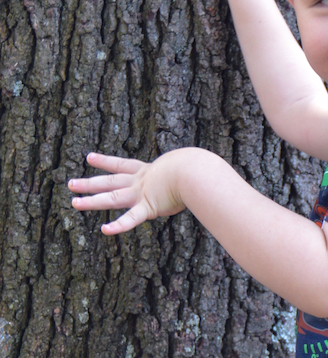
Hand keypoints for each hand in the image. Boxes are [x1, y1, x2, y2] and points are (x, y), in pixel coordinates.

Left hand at [68, 152, 185, 234]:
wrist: (195, 170)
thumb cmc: (195, 167)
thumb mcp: (183, 166)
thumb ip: (181, 173)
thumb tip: (192, 175)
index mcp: (149, 171)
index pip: (122, 164)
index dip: (105, 161)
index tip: (89, 157)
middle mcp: (141, 182)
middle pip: (110, 182)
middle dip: (89, 183)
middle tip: (70, 183)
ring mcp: (142, 194)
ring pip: (111, 198)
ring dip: (91, 201)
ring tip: (73, 202)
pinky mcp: (149, 207)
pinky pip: (131, 219)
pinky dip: (118, 226)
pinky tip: (104, 230)